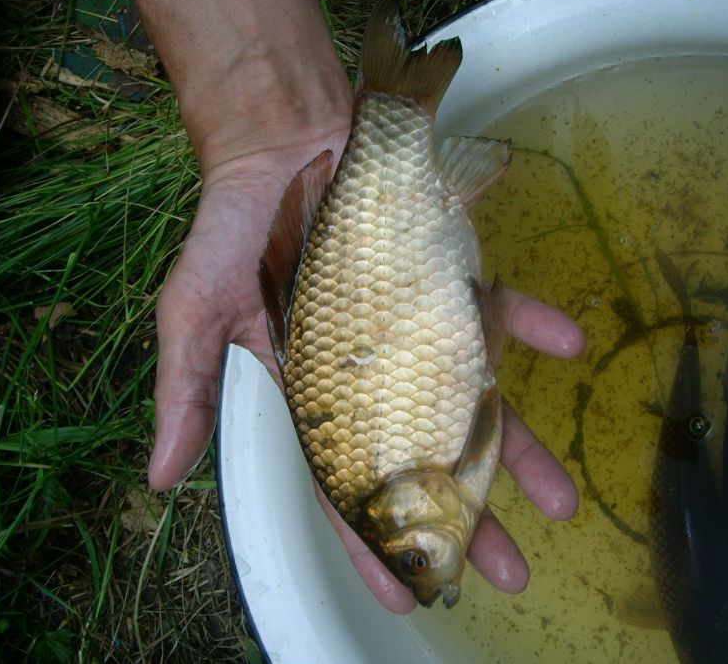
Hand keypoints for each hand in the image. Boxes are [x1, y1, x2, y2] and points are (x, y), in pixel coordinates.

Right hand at [150, 137, 584, 613]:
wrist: (282, 133)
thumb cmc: (236, 226)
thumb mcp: (196, 308)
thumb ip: (185, 388)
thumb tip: (158, 478)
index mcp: (321, 393)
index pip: (352, 481)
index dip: (375, 540)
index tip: (407, 595)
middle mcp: (380, 371)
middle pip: (428, 456)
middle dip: (469, 515)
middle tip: (511, 572)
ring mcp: (419, 326)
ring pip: (476, 399)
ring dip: (521, 447)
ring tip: (562, 502)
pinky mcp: (449, 275)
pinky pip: (503, 306)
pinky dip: (537, 325)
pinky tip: (569, 345)